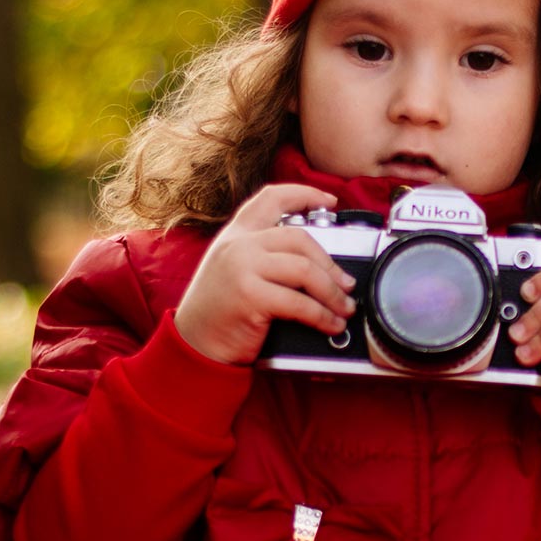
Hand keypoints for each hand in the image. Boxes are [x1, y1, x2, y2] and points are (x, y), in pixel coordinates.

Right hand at [173, 185, 356, 364]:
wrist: (194, 345)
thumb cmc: (218, 314)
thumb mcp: (234, 272)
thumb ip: (263, 258)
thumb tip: (315, 266)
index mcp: (235, 234)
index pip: (270, 198)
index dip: (304, 194)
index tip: (329, 200)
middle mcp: (238, 245)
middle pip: (299, 238)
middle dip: (331, 264)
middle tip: (346, 284)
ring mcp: (242, 267)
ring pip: (305, 270)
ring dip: (332, 292)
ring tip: (344, 308)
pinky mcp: (250, 296)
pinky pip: (299, 303)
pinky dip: (322, 316)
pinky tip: (331, 325)